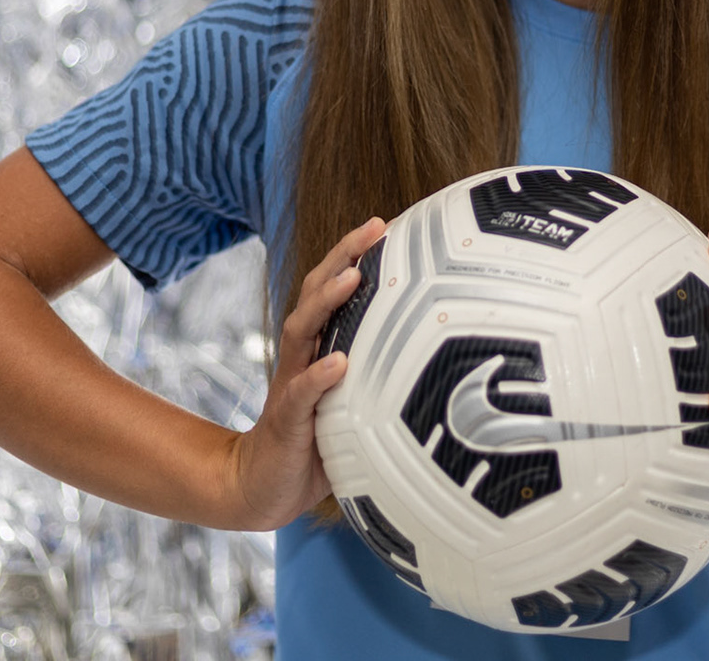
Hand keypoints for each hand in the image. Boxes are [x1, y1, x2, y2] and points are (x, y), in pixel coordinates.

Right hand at [220, 217, 385, 530]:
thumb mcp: (355, 399)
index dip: (353, 254)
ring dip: (327, 303)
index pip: (332, 288)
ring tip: (352, 279)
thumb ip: (381, 373)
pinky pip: (300, 394)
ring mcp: (291, 384)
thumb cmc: (318, 439)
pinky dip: (318, 376)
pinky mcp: (287, 420)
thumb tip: (443, 355)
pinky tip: (338, 362)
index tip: (383, 223)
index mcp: (318, 346)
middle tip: (373, 228)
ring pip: (303, 331)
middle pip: (315, 294)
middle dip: (342, 257)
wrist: (265, 485)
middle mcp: (302, 356)